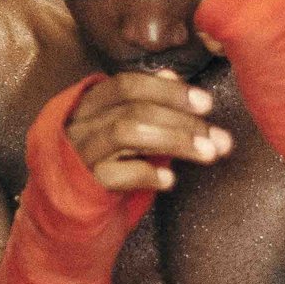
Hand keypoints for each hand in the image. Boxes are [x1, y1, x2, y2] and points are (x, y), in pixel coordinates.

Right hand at [63, 69, 232, 192]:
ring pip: (126, 133)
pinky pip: (114, 173)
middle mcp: (80, 122)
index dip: (169, 92)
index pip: (129, 85)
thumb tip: (172, 77)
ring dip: (173, 141)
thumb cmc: (102, 162)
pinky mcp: (82, 182)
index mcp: (90, 103)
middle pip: (133, 108)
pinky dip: (147, 173)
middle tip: (219, 138)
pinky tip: (169, 179)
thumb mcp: (124, 130)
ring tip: (207, 154)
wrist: (66, 207)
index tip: (207, 104)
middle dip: (182, 120)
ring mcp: (78, 152)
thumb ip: (145, 104)